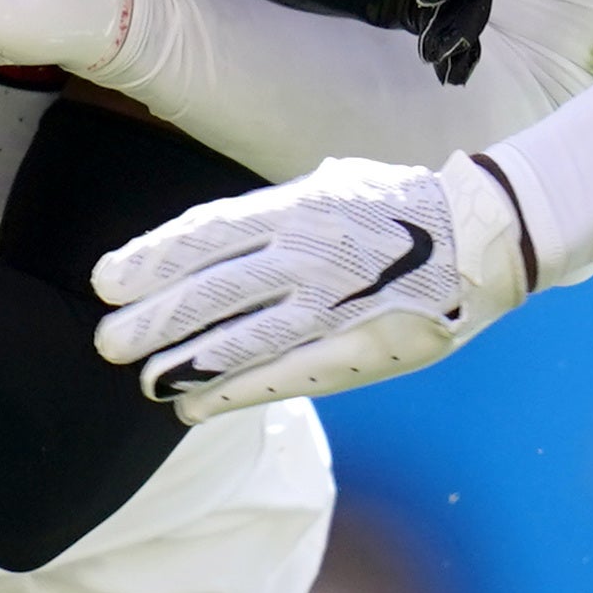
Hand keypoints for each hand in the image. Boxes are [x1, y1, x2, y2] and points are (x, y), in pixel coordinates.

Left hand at [91, 154, 536, 421]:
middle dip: (154, 320)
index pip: (207, 233)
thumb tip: (212, 234)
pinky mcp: (359, 350)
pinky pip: (285, 377)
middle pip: (213, 292)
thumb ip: (275, 211)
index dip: (152, 259)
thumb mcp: (333, 185)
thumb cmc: (399, 208)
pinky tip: (195, 407)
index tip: (107, 280)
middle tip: (108, 342)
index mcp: (300, 206)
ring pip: (241, 342)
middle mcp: (310, 254)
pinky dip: (234, 394)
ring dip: (185, 366)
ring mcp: (335, 306)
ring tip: (145, 382)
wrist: (484, 238)